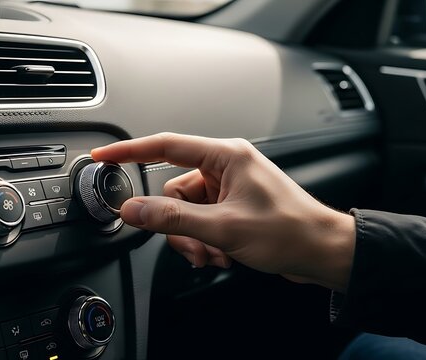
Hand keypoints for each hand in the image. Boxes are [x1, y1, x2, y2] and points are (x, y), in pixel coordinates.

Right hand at [91, 132, 355, 291]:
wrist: (322, 252)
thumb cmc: (290, 231)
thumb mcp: (225, 227)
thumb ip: (173, 218)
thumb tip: (134, 209)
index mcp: (226, 156)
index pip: (165, 147)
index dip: (129, 151)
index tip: (103, 155)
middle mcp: (225, 168)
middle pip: (173, 192)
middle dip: (178, 225)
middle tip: (195, 245)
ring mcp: (228, 189)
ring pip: (185, 212)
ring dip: (193, 238)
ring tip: (215, 253)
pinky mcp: (231, 207)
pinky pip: (200, 221)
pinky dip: (205, 241)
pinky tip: (222, 254)